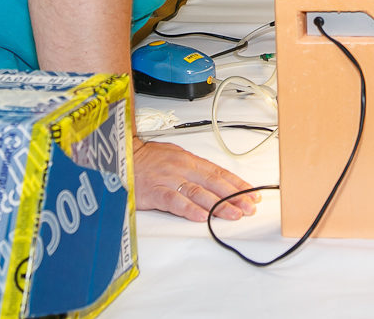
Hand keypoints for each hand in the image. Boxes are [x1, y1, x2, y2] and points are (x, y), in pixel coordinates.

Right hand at [134, 138, 256, 220]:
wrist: (120, 155)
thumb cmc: (147, 158)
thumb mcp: (175, 156)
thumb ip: (194, 168)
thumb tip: (215, 177)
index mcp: (189, 160)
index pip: (219, 173)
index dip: (237, 184)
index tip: (252, 194)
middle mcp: (183, 168)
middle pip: (214, 183)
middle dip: (235, 196)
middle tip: (249, 207)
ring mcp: (169, 179)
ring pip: (199, 193)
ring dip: (218, 205)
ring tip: (234, 214)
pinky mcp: (154, 191)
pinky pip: (174, 201)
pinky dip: (189, 209)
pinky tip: (201, 217)